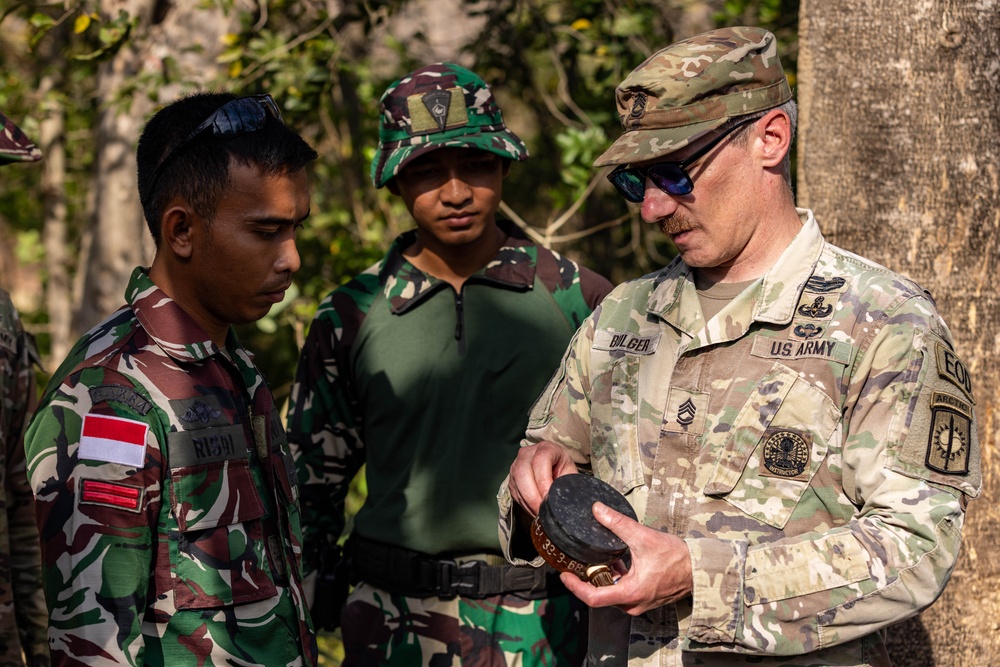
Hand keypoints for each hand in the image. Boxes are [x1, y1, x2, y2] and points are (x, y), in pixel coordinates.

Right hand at [508, 440, 577, 515]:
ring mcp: (516, 464)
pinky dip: (524, 504)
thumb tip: (565, 501)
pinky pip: (514, 492)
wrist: (553, 466)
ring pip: (517, 484)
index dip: (543, 482)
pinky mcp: (511, 477)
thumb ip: (567, 484)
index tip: (549, 499)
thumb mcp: (570, 473)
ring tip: (540, 514)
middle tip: (542, 511)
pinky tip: (534, 510)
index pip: (540, 461)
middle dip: (532, 496)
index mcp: (546, 448)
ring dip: (528, 502)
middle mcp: (527, 453)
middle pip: (523, 473)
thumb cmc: (563, 469)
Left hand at [560, 501, 692, 615]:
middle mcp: (633, 604)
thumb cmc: (676, 557)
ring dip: (602, 577)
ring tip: (594, 557)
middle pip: (600, 596)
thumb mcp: (643, 537)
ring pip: (611, 593)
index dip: (575, 587)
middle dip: (587, 579)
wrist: (700, 568)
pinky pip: (622, 591)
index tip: (564, 575)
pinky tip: (616, 560)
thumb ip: (617, 523)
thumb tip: (597, 510)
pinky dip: (615, 577)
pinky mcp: (645, 598)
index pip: (593, 598)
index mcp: (630, 593)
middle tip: (575, 562)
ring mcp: (640, 603)